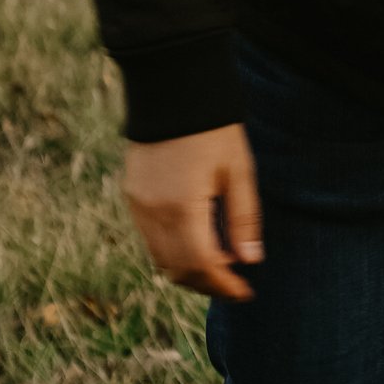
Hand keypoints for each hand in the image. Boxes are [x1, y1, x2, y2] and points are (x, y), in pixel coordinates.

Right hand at [122, 123, 262, 301]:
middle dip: (207, 284)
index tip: (245, 293)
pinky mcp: (133, 196)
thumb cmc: (214, 130)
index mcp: (182, 208)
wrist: (173, 91)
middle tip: (234, 285)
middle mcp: (153, 213)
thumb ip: (244, 218)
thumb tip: (250, 260)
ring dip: (188, 271)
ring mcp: (138, 206)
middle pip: (177, 270)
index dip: (224, 285)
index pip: (202, 266)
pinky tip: (196, 243)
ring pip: (160, 258)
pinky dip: (173, 251)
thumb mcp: (239, 171)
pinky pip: (150, 238)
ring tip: (219, 267)